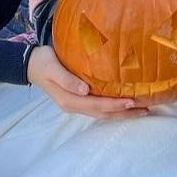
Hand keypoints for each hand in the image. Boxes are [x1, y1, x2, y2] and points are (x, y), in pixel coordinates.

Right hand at [26, 45, 148, 117]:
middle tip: (145, 109)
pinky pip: (98, 107)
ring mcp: (76, 104)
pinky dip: (113, 108)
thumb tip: (84, 90)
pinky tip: (124, 104)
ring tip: (140, 110)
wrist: (30, 64)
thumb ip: (67, 79)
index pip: (97, 105)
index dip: (115, 105)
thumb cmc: (43, 62)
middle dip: (124, 113)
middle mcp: (74, 105)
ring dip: (121, 113)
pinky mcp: (78, 99)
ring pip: (102, 113)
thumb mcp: (52, 68)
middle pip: (102, 114)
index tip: (132, 102)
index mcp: (69, 100)